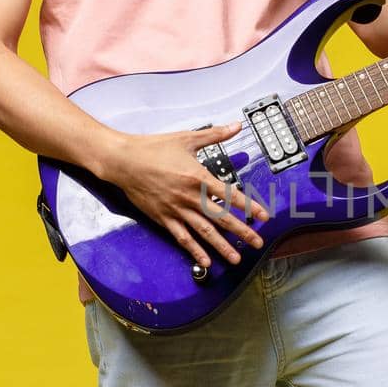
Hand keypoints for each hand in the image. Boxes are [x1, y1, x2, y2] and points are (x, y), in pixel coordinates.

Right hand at [102, 120, 268, 269]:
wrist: (123, 161)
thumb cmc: (154, 148)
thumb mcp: (187, 138)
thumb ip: (215, 135)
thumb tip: (236, 125)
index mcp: (198, 177)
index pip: (230, 195)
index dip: (249, 207)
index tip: (264, 216)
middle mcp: (190, 197)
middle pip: (221, 218)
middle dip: (242, 231)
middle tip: (258, 243)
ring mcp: (177, 210)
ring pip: (204, 232)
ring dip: (222, 246)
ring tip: (236, 258)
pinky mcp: (164, 218)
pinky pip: (182, 238)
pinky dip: (195, 251)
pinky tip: (206, 261)